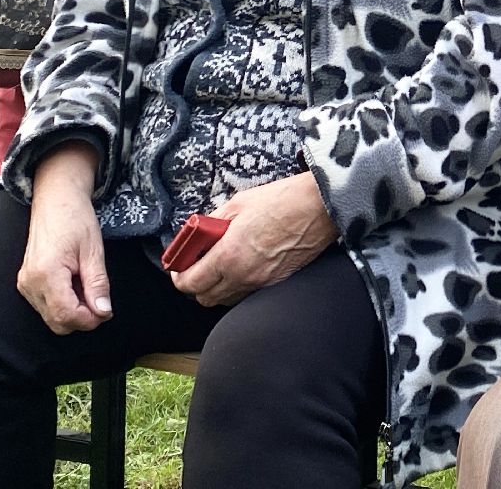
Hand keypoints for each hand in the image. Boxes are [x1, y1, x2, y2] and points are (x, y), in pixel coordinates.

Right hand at [17, 142, 111, 334]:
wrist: (56, 201)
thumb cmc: (76, 220)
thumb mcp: (94, 251)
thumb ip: (98, 284)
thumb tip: (103, 311)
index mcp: (45, 273)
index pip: (65, 314)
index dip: (89, 320)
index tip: (106, 312)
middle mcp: (30, 282)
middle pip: (56, 322)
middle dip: (82, 319)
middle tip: (101, 302)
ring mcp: (25, 283)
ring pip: (50, 317)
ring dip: (73, 311)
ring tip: (88, 286)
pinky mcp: (26, 282)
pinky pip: (45, 305)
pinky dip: (63, 303)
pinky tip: (76, 285)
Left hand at [171, 174, 336, 306]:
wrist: (321, 207)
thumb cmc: (282, 200)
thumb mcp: (238, 203)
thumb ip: (213, 222)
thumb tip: (199, 233)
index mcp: (228, 255)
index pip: (190, 283)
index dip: (178, 276)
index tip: (179, 265)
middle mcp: (243, 276)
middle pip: (205, 298)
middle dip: (196, 284)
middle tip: (198, 264)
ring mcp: (262, 282)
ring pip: (226, 300)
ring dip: (217, 287)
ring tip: (221, 265)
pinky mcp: (277, 282)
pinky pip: (247, 293)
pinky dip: (238, 286)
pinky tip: (244, 265)